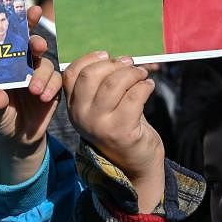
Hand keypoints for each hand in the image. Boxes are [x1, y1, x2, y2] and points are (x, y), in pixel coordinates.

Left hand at [0, 6, 60, 184]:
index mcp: (5, 64)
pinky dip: (52, 87)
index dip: (22, 23)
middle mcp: (23, 65)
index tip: (32, 11)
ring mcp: (39, 76)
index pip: (11, 39)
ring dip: (41, 74)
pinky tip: (45, 97)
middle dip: (35, 42)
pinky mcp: (53, 89)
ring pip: (45, 64)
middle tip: (37, 46)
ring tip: (35, 91)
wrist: (17, 142)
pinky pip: (57, 80)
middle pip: (32, 45)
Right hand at [63, 52, 163, 212]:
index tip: (108, 56)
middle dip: (115, 65)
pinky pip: (134, 97)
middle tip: (131, 65)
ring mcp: (99, 125)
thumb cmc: (121, 128)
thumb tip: (120, 58)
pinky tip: (149, 87)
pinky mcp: (121, 132)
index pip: (71, 74)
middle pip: (91, 75)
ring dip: (133, 73)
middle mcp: (81, 117)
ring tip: (143, 75)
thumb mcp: (103, 106)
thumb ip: (103, 83)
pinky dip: (145, 87)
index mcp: (73, 108)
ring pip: (113, 83)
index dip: (90, 59)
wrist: (135, 165)